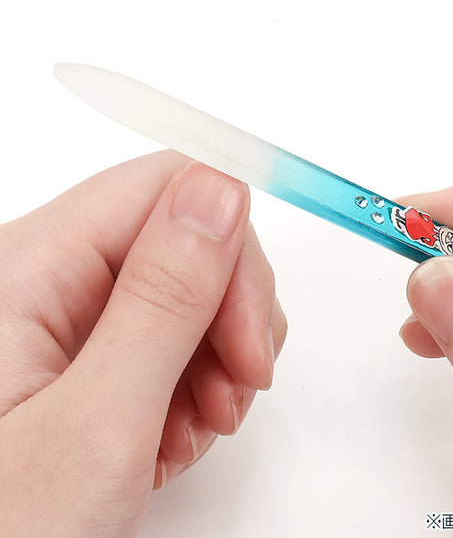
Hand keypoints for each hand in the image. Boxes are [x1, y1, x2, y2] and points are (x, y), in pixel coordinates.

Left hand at [0, 150, 286, 536]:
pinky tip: (179, 432)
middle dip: (230, 315)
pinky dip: (198, 384)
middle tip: (238, 387)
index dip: (228, 248)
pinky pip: (175, 338)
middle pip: (184, 242)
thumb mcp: (95, 425)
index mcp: (27, 269)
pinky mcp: (93, 358)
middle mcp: (47, 282)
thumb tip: (221, 192)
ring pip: (190, 293)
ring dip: (219, 357)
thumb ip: (163, 300)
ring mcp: (71, 323)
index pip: (162, 191)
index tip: (253, 330)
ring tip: (203, 424)